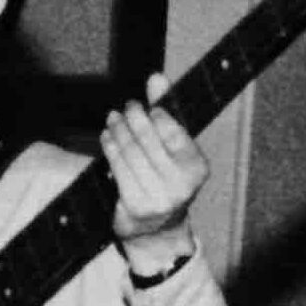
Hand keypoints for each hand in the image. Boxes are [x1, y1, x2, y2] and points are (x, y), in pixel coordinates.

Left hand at [104, 73, 207, 251]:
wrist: (157, 228)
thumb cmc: (166, 179)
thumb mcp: (174, 149)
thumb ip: (167, 113)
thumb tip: (156, 77)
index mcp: (197, 169)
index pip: (173, 132)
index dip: (157, 114)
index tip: (147, 105)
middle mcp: (181, 185)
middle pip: (148, 139)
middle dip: (133, 117)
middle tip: (128, 108)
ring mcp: (158, 197)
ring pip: (129, 150)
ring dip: (117, 129)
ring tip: (114, 119)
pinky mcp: (135, 205)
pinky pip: (117, 166)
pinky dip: (109, 147)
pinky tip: (108, 137)